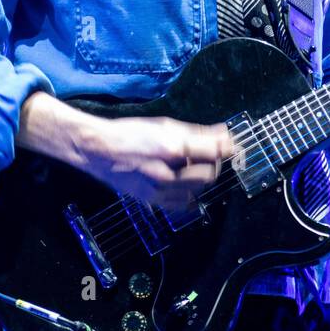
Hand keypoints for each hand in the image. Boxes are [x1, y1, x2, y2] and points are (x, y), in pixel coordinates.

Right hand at [80, 116, 234, 210]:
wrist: (98, 150)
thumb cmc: (130, 132)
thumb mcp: (164, 125)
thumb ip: (196, 133)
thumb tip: (223, 134)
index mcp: (171, 148)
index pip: (213, 152)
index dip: (226, 148)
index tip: (231, 144)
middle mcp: (168, 172)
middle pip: (209, 174)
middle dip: (213, 163)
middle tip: (208, 153)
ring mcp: (160, 191)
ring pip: (198, 190)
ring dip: (201, 178)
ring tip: (191, 165)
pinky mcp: (153, 202)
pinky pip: (183, 205)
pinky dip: (189, 194)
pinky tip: (182, 182)